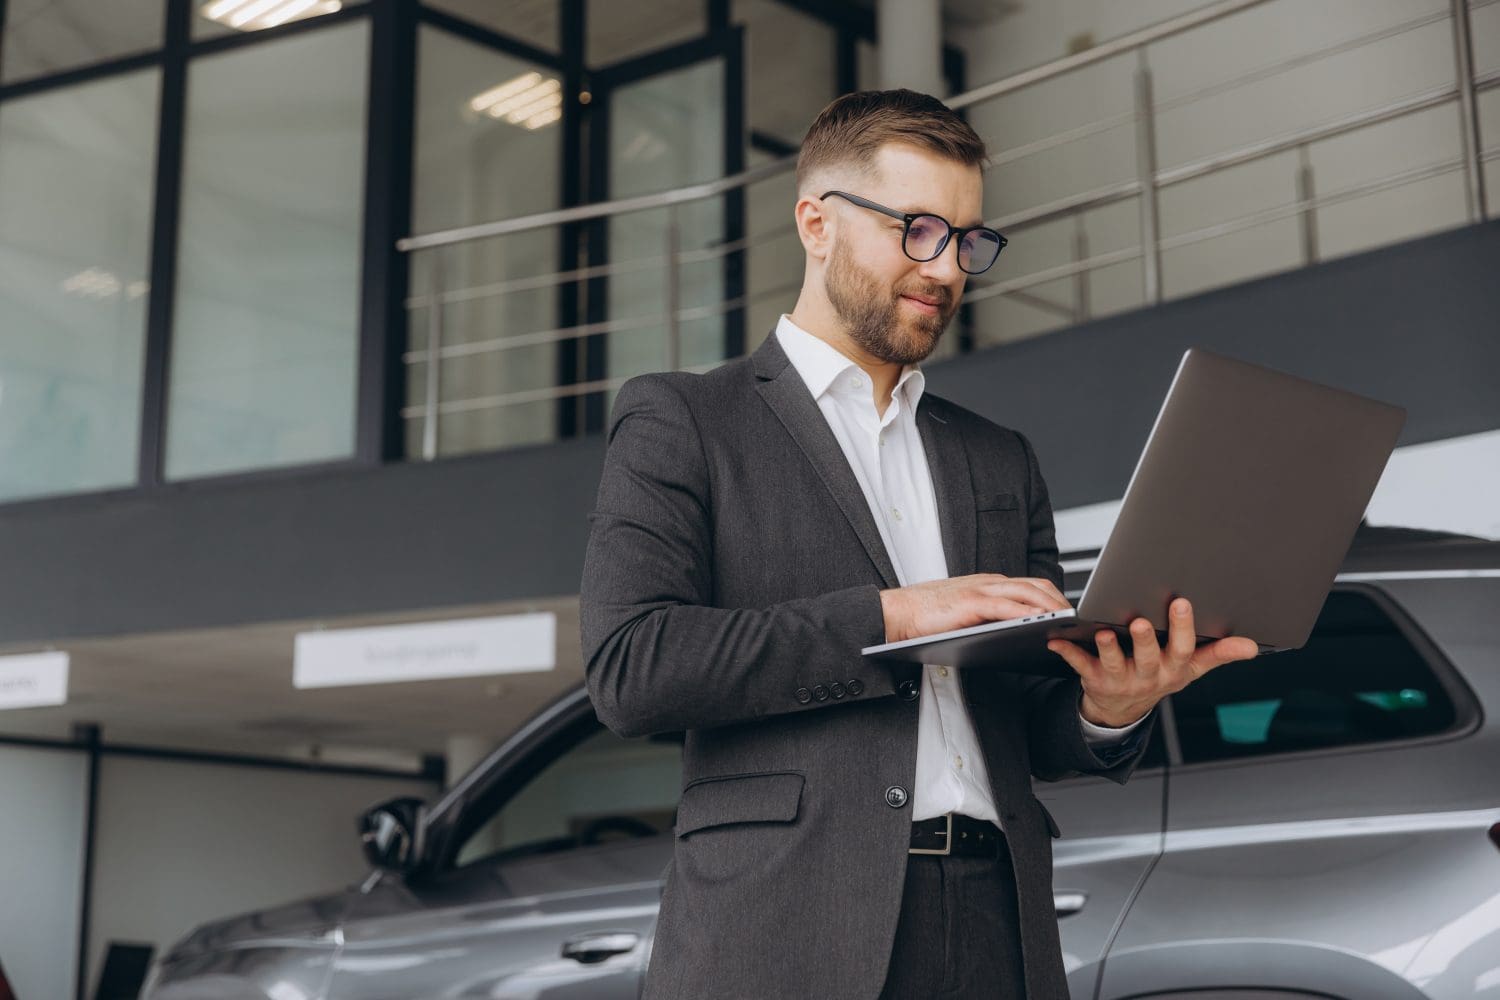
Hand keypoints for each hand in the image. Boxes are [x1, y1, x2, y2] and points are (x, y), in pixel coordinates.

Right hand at [880, 574, 1071, 643]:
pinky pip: (1007, 607)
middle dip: (1061, 602)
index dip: (1054, 598)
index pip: (1031, 586)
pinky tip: (1039, 624)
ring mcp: (981, 591)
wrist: (897, 612)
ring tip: (1067, 623)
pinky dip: (1027, 614)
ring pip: (1027, 594)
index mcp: (988, 584)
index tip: (1069, 613)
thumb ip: (988, 616)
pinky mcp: (971, 604)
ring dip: (1051, 608)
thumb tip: (1011, 632)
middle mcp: (989, 582)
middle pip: (1037, 587)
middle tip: (1077, 620)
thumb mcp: (964, 612)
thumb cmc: (926, 615)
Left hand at [1047, 598, 1258, 727]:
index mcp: (1173, 668)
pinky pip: (1080, 665)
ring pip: (1114, 663)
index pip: (1183, 649)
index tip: (1182, 603)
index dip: (1183, 628)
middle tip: (1141, 621)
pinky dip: (1068, 653)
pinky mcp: (1093, 679)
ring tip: (1102, 633)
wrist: (1123, 708)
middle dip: (1145, 640)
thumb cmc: (1159, 676)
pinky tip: (1057, 640)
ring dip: (1108, 648)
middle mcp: (1148, 675)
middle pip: (1148, 657)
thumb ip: (1219, 653)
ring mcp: (1120, 679)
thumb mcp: (1192, 668)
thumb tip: (1252, 646)